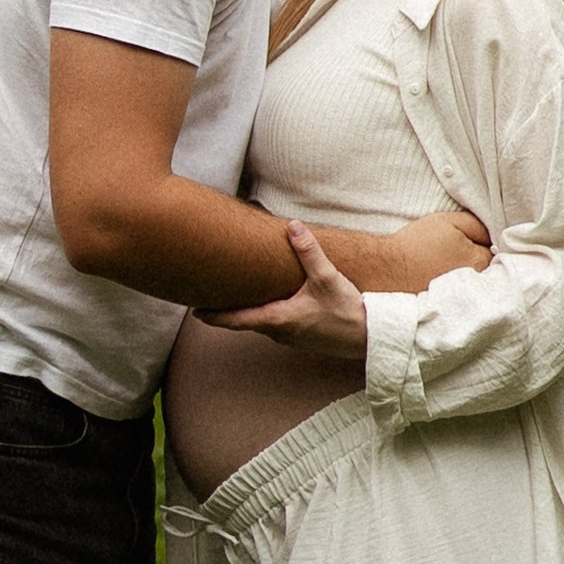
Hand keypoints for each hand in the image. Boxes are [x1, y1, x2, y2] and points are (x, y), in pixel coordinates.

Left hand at [208, 224, 368, 360]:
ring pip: (261, 322)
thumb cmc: (346, 311)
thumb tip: (292, 226)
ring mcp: (291, 338)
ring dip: (248, 311)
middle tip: (210, 294)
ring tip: (237, 293)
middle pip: (245, 320)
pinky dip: (266, 312)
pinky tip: (271, 299)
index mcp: (278, 320)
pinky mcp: (303, 337)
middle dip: (228, 309)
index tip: (194, 311)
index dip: (213, 315)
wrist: (369, 338)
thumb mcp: (326, 278)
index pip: (236, 320)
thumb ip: (308, 251)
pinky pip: (276, 324)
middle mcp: (280, 333)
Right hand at [360, 203, 489, 291]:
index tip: (471, 240)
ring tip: (448, 266)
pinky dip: (456, 289)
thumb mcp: (449, 221)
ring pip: (474, 284)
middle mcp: (474, 285)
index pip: (493, 251)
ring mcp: (461, 299)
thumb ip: (476, 225)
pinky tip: (442, 281)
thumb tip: (491, 234)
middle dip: (479, 261)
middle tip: (458, 253)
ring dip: (468, 276)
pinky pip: (461, 296)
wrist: (389, 268)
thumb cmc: (418, 242)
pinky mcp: (448, 308)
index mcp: (479, 262)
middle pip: (486, 270)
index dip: (482, 242)